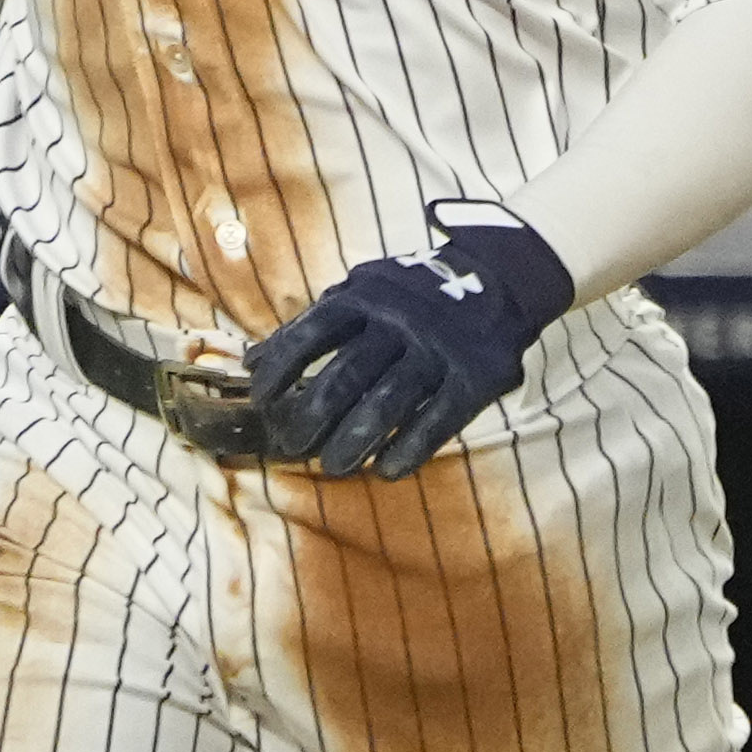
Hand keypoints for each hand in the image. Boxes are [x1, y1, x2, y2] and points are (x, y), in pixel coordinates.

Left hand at [238, 208, 576, 479]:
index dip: (283, 367)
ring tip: (332, 467)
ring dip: (354, 441)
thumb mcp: (362, 292)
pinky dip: (408, 450)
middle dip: (312, 415)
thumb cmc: (411, 296)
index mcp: (367, 296)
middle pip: (346, 375)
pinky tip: (385, 471)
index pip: (314, 332)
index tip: (261, 400)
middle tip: (290, 446)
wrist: (499, 280)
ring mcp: (438, 351)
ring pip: (387, 403)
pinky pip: (436, 421)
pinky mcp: (474, 378)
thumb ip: (313, 324)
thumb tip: (251, 362)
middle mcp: (400, 321)